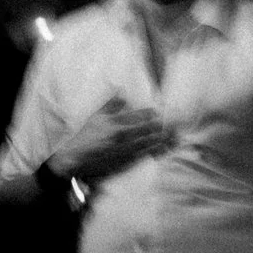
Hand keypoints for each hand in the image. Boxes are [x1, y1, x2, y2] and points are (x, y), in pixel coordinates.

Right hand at [48, 99, 172, 182]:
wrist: (77, 159)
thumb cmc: (85, 137)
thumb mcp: (95, 117)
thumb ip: (110, 104)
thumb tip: (122, 91)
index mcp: (117, 124)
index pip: (140, 116)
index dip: (151, 114)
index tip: (157, 112)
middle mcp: (125, 136)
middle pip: (150, 130)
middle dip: (163, 126)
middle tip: (175, 124)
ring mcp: (128, 150)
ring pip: (151, 143)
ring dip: (165, 139)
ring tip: (175, 135)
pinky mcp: (128, 161)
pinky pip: (147, 155)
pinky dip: (157, 151)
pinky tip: (165, 148)